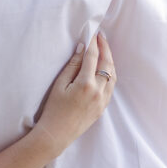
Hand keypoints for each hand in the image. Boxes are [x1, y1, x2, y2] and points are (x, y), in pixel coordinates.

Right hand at [34, 34, 115, 156]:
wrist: (57, 134)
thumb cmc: (53, 109)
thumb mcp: (59, 85)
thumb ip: (72, 66)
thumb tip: (82, 49)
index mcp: (85, 84)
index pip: (92, 57)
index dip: (93, 43)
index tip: (93, 33)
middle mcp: (98, 91)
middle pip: (107, 63)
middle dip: (105, 48)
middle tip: (101, 37)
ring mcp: (102, 100)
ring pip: (112, 75)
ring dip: (110, 60)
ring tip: (104, 50)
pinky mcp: (103, 107)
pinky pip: (111, 86)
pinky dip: (110, 74)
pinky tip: (104, 68)